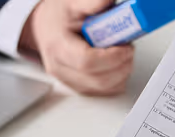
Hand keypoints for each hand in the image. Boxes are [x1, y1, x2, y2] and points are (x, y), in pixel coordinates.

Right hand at [19, 0, 134, 95]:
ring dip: (122, 72)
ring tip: (122, 53)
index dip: (112, 57)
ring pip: (105, 88)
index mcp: (58, 47)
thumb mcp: (73, 2)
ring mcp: (69, 81)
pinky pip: (106, 91)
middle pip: (99, 80)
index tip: (125, 46)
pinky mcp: (79, 88)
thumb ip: (93, 2)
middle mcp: (61, 69)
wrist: (46, 26)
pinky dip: (118, 79)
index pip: (87, 62)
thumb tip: (108, 2)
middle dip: (122, 65)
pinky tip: (117, 63)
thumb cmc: (59, 16)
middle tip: (128, 48)